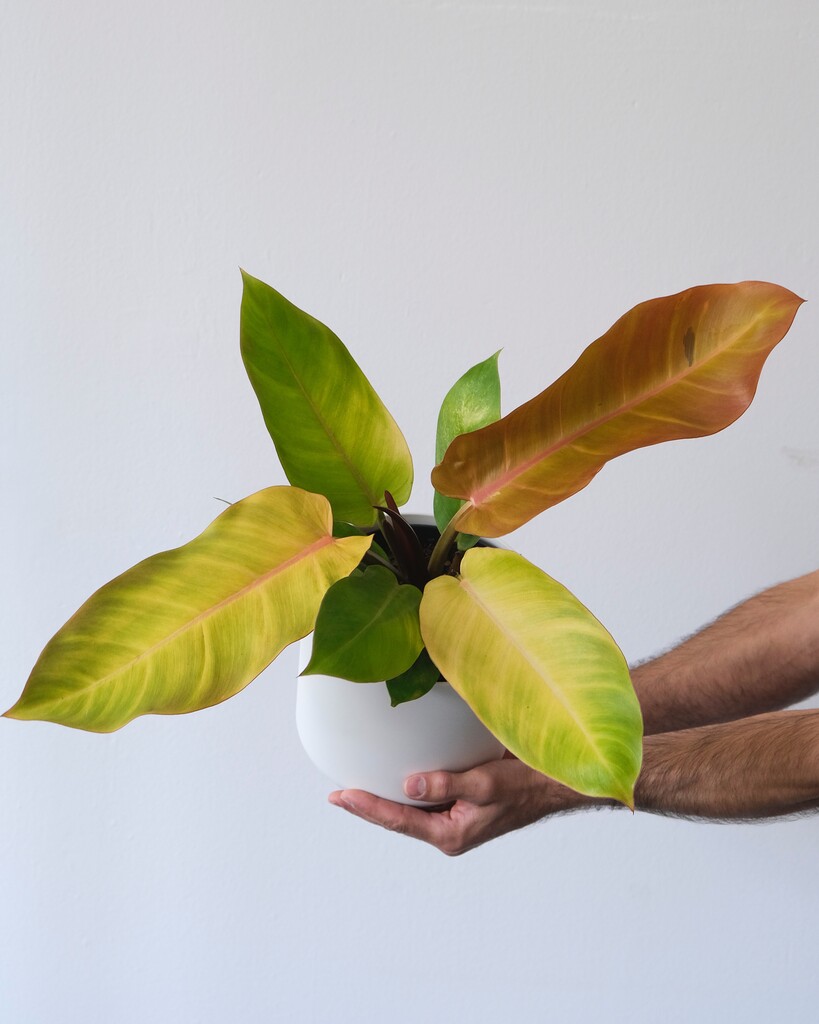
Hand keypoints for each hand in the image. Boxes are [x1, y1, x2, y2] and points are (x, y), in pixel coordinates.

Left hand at [328, 754, 596, 855]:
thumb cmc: (528, 785)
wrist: (559, 783)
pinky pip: (429, 792)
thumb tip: (407, 786)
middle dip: (370, 805)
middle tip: (337, 793)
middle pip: (399, 817)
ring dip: (388, 794)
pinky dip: (411, 781)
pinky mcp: (462, 799)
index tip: (339, 796)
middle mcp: (449, 828)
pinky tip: (398, 767)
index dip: (366, 807)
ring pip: (412, 806)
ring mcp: (455, 815)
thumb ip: (448, 784)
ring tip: (357, 782)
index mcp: (451, 834)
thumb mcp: (487, 784)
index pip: (398, 820)